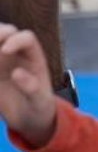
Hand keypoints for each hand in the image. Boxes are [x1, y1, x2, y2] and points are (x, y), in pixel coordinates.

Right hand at [0, 27, 58, 150]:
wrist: (28, 119)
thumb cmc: (38, 106)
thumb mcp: (39, 100)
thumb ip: (31, 87)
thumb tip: (17, 72)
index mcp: (34, 57)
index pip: (26, 38)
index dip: (16, 39)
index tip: (5, 50)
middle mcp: (17, 55)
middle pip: (7, 33)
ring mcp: (2, 62)